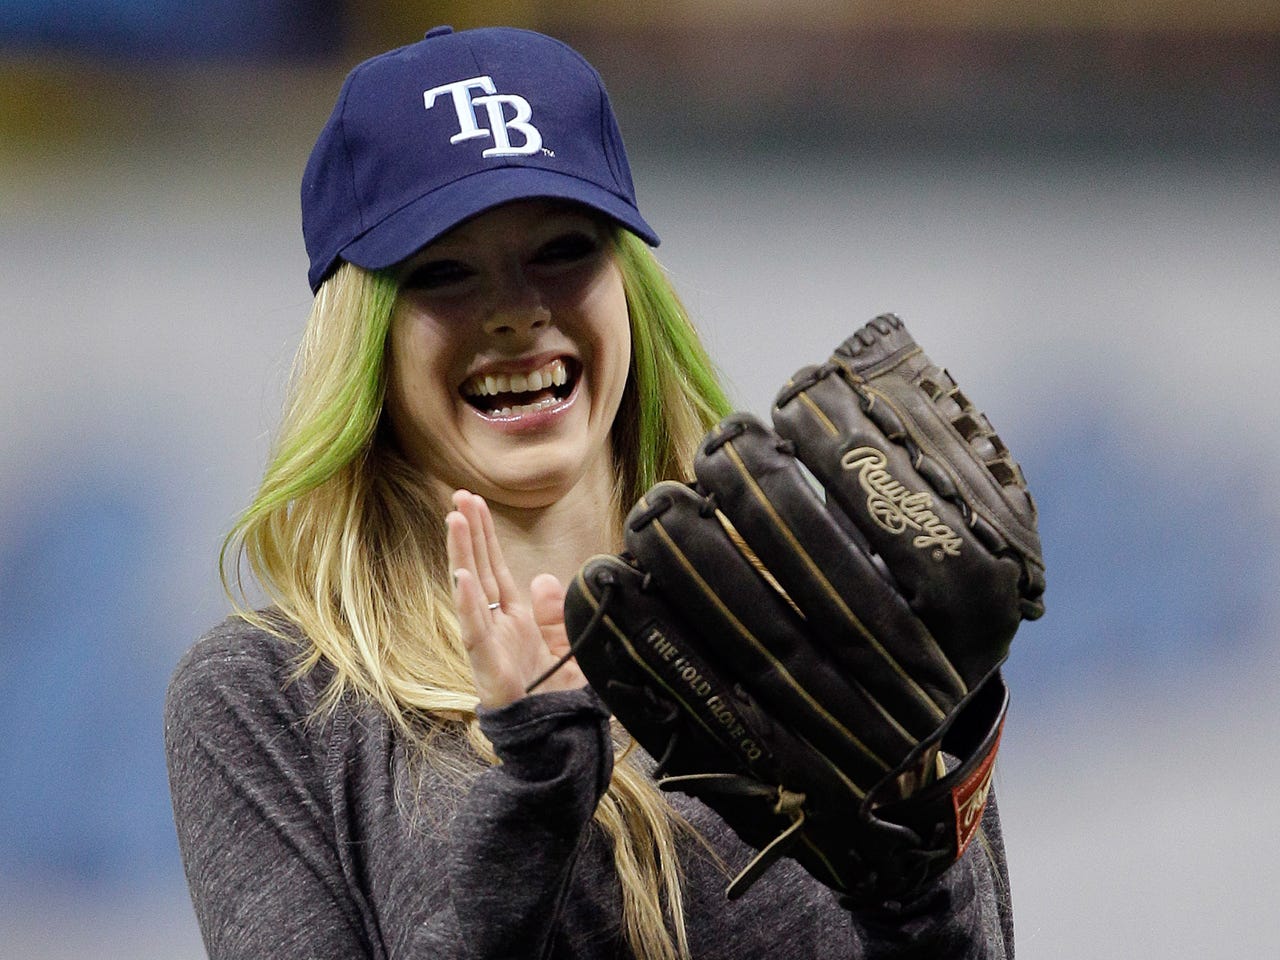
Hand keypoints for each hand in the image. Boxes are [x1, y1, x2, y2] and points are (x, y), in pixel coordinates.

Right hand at [445, 490, 587, 708]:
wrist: (554, 740)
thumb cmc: (554, 698)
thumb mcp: (564, 645)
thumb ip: (552, 613)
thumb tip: (543, 577)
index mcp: (514, 620)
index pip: (494, 568)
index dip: (484, 536)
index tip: (474, 503)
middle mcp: (497, 627)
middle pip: (479, 569)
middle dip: (469, 533)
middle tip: (458, 496)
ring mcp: (489, 644)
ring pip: (470, 592)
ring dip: (461, 555)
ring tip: (453, 520)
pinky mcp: (488, 666)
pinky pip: (475, 631)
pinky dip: (467, 604)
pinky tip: (460, 576)